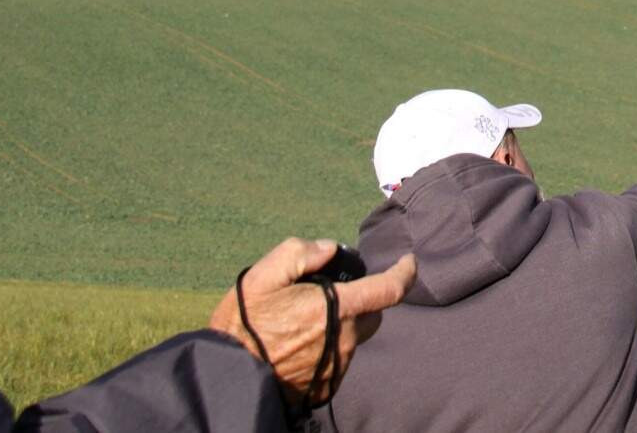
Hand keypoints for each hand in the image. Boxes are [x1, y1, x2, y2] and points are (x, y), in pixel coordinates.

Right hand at [208, 237, 416, 407]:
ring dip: (342, 325)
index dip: (405, 272)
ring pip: (354, 338)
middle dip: (364, 300)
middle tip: (330, 295)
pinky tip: (300, 346)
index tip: (409, 261)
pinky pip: (339, 360)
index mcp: (337, 309)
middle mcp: (345, 340)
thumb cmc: (243, 325)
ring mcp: (338, 367)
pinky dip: (329, 348)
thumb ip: (300, 253)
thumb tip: (329, 248)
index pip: (389, 290)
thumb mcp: (263, 276)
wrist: (227, 378)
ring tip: (304, 323)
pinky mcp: (327, 386)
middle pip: (373, 314)